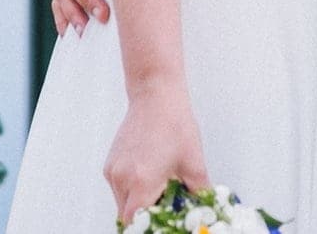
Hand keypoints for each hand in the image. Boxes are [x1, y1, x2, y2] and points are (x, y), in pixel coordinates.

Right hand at [104, 86, 209, 222]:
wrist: (156, 95)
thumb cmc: (175, 124)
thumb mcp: (194, 163)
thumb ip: (200, 194)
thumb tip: (205, 209)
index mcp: (142, 182)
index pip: (136, 223)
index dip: (148, 227)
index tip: (161, 224)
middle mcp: (122, 179)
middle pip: (127, 216)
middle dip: (145, 217)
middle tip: (164, 210)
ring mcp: (113, 171)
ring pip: (121, 203)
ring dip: (137, 204)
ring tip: (159, 191)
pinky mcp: (110, 163)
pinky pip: (118, 188)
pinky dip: (131, 190)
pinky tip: (149, 177)